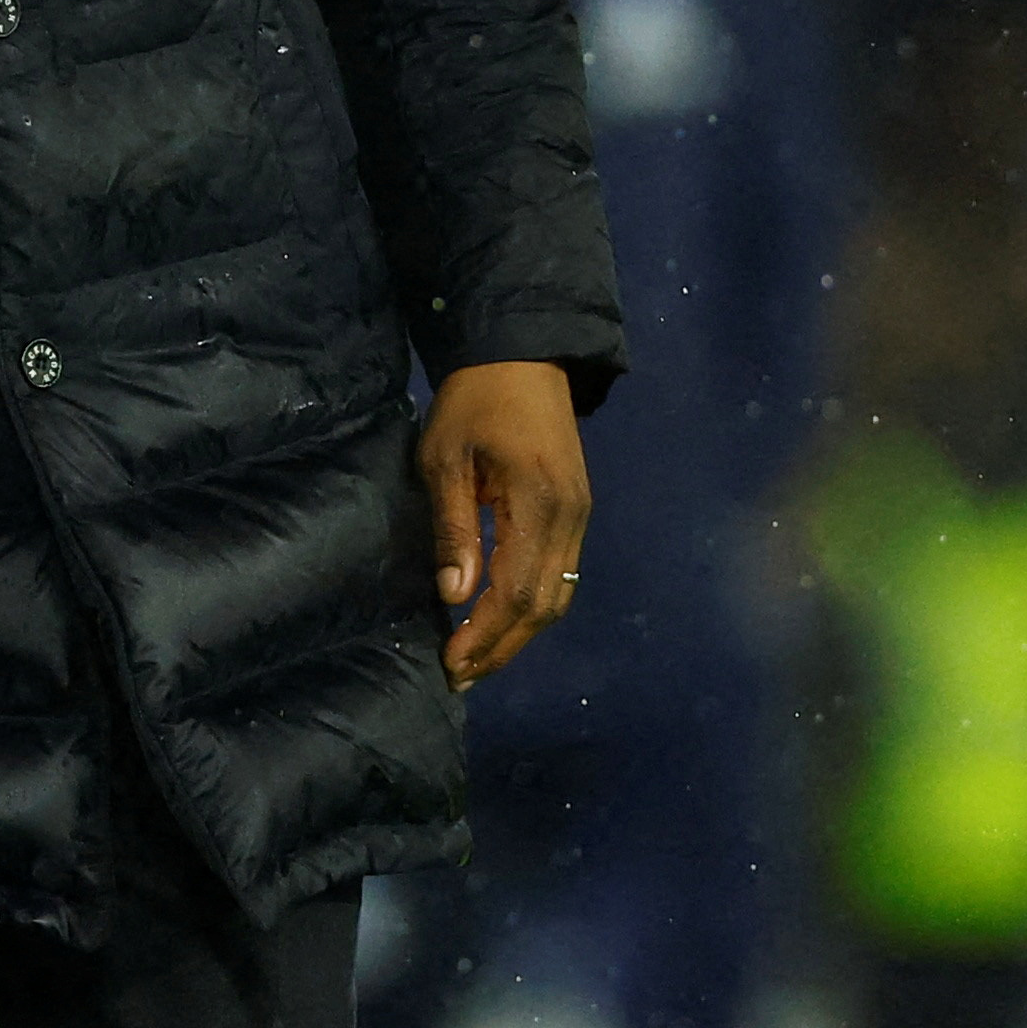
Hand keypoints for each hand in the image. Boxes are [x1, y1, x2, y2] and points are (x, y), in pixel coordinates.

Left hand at [421, 359, 589, 688]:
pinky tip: (500, 618)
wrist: (522, 353)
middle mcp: (571, 517)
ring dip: (519, 632)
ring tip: (477, 657)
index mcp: (539, 503)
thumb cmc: (473, 401)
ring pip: (559, 594)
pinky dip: (533, 605)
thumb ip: (454, 527)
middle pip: (546, 605)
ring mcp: (581, 515)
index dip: (486, 633)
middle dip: (503, 646)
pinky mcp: (578, 510)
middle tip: (460, 673)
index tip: (452, 661)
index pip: (519, 592)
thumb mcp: (445, 458)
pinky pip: (561, 573)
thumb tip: (455, 596)